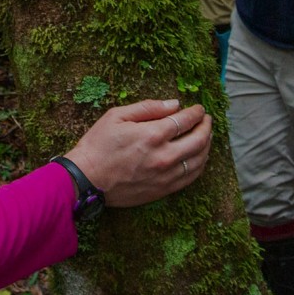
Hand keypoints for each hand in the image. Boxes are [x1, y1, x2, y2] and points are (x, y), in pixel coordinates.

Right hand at [63, 99, 212, 207]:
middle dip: (206, 127)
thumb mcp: (116, 116)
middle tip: (206, 120)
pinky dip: (200, 165)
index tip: (199, 108)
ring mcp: (165, 175)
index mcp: (152, 135)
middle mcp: (164, 156)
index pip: (185, 120)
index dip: (196, 113)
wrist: (86, 179)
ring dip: (207, 145)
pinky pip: (190, 177)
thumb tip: (174, 104)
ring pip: (199, 160)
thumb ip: (147, 108)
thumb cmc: (98, 145)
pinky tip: (198, 157)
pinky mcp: (163, 190)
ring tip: (206, 136)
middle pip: (199, 140)